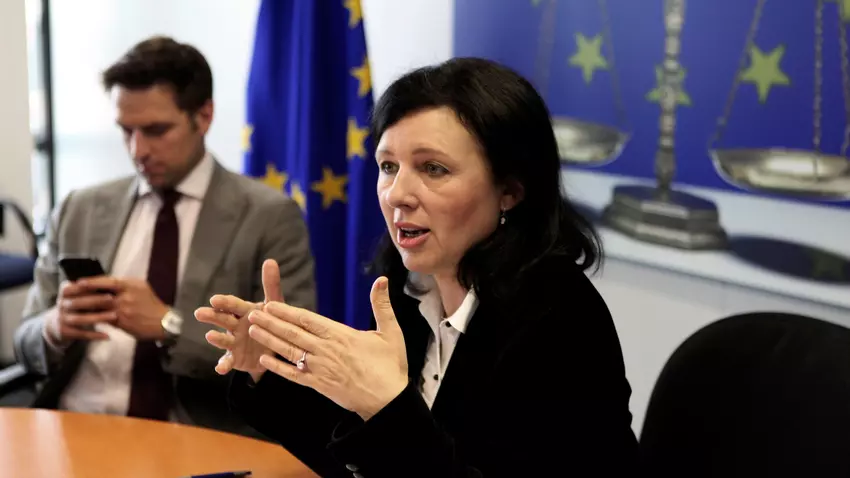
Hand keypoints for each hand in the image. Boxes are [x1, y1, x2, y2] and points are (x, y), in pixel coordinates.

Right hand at [45, 280, 116, 345]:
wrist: (56, 324)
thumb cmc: (76, 305)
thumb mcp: (78, 294)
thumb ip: (90, 288)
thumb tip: (112, 282)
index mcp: (65, 291)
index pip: (75, 287)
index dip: (88, 286)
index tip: (104, 284)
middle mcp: (61, 304)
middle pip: (78, 302)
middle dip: (95, 300)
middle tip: (112, 298)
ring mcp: (62, 319)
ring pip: (80, 319)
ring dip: (98, 317)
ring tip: (114, 316)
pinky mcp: (65, 332)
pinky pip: (81, 334)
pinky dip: (95, 335)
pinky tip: (107, 336)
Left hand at [78, 276, 168, 339]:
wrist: (163, 322)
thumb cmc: (150, 304)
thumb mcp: (141, 288)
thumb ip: (124, 286)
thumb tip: (105, 284)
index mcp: (132, 285)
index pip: (108, 281)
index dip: (92, 281)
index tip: (79, 282)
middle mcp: (128, 296)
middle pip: (100, 294)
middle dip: (83, 295)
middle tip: (68, 295)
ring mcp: (125, 309)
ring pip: (100, 308)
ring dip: (85, 308)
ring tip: (72, 307)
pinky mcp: (123, 322)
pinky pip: (105, 319)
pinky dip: (94, 318)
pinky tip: (84, 318)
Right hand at [195, 259, 281, 379]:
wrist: (273, 349)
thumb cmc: (270, 322)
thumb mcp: (273, 305)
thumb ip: (271, 285)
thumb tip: (270, 260)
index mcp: (245, 311)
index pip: (233, 305)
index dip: (224, 302)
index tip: (214, 299)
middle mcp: (236, 325)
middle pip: (223, 319)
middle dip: (212, 316)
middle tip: (199, 313)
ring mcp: (234, 342)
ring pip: (223, 339)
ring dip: (216, 338)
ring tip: (210, 336)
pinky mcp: (235, 358)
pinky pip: (227, 361)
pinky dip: (223, 364)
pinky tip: (220, 368)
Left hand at [248, 277, 407, 420]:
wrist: (387, 401)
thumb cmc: (391, 366)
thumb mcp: (391, 332)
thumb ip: (382, 306)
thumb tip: (382, 279)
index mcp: (341, 335)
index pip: (308, 319)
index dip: (287, 311)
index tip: (271, 303)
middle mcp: (326, 350)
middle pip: (293, 333)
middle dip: (271, 322)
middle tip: (252, 312)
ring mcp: (320, 368)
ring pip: (289, 351)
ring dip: (270, 340)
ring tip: (252, 330)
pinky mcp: (319, 385)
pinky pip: (293, 375)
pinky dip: (278, 367)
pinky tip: (264, 360)